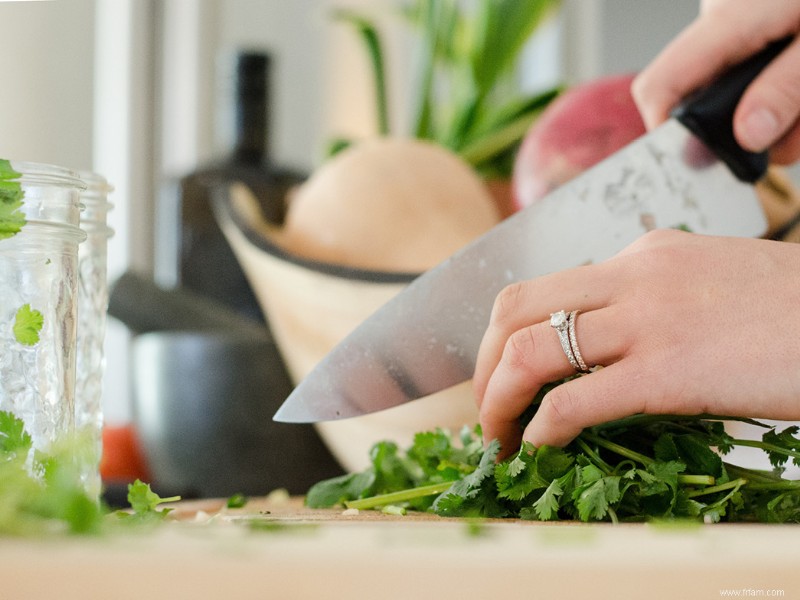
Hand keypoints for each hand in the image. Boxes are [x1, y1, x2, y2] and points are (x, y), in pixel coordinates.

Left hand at [473, 230, 799, 458]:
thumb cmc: (793, 311)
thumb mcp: (713, 282)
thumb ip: (655, 300)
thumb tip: (609, 343)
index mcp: (645, 254)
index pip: (548, 287)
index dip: (508, 335)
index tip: (504, 373)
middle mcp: (634, 275)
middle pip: (515, 308)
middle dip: (483, 363)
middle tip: (485, 406)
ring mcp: (650, 320)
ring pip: (530, 350)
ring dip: (497, 399)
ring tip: (497, 437)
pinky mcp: (671, 370)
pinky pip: (577, 400)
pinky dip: (542, 429)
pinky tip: (540, 449)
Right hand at [631, 0, 799, 163]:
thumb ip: (789, 88)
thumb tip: (747, 135)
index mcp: (730, 18)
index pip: (660, 87)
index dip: (669, 132)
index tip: (703, 161)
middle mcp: (724, 15)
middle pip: (709, 96)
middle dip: (757, 127)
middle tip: (799, 132)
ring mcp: (743, 14)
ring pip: (744, 87)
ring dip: (787, 110)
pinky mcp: (763, 16)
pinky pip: (765, 65)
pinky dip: (792, 83)